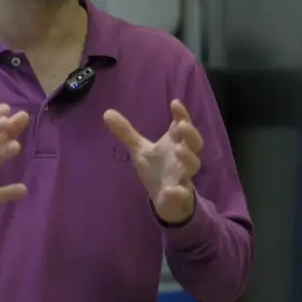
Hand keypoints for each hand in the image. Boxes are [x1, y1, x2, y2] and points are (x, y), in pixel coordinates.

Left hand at [103, 99, 202, 224]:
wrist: (165, 199)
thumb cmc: (156, 168)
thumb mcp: (139, 149)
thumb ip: (126, 132)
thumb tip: (106, 112)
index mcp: (174, 143)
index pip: (182, 125)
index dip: (181, 114)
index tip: (174, 103)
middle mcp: (182, 157)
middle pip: (195, 143)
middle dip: (191, 134)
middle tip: (182, 125)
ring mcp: (183, 176)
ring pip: (193, 166)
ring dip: (188, 158)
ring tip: (178, 151)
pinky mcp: (180, 195)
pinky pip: (183, 193)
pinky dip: (178, 192)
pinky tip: (170, 190)